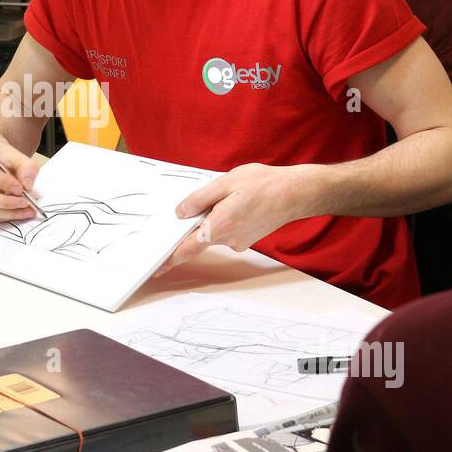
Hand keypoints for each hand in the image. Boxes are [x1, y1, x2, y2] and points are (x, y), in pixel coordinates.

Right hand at [0, 137, 44, 220]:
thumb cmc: (2, 155)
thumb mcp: (16, 154)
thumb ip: (26, 167)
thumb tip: (26, 185)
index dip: (3, 183)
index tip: (20, 188)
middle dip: (6, 202)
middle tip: (26, 202)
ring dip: (8, 212)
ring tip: (27, 209)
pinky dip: (7, 215)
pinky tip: (20, 212)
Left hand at [154, 164, 309, 275]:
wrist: (295, 193)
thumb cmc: (264, 185)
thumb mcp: (226, 182)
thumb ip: (200, 199)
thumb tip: (180, 212)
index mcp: (220, 225)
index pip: (188, 249)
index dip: (170, 259)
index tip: (156, 269)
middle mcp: (229, 239)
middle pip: (200, 237)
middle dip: (195, 223)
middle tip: (206, 202)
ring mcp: (239, 241)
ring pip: (214, 233)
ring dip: (213, 219)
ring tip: (230, 197)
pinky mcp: (246, 239)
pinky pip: (226, 232)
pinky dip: (224, 220)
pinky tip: (237, 204)